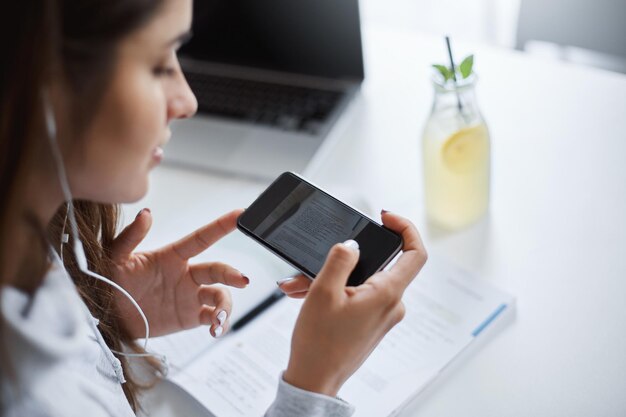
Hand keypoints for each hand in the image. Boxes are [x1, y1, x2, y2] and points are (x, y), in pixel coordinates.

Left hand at [109, 209, 248, 338]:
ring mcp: (189, 297)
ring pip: (220, 296)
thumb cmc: (106, 281)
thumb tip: (146, 214)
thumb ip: (131, 236)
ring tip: (218, 319)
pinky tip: (215, 330)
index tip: (241, 214)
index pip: (201, 238)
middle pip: (217, 270)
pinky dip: (219, 324)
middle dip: (232, 274)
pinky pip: (212, 319)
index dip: (221, 226)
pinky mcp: (189, 318)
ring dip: (226, 306)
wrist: (102, 317)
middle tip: (242, 280)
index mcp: (172, 256)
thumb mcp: (114, 257)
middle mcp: (186, 274)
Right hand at [283, 211, 426, 395]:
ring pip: (362, 281)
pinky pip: (357, 296)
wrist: (314, 382)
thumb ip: (340, 260)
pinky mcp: (371, 323)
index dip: (406, 228)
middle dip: (345, 258)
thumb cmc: (319, 343)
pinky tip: (307, 295)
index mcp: (387, 294)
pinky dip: (335, 291)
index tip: (385, 218)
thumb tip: (352, 245)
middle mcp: (391, 305)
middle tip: (317, 260)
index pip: (416, 253)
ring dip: (332, 277)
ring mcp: (382, 315)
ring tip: (300, 286)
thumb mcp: (323, 292)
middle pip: (379, 265)